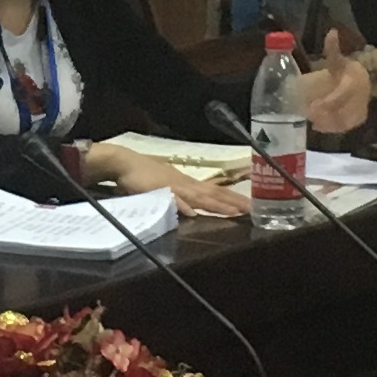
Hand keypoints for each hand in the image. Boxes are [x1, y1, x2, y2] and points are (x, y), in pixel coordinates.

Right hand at [101, 151, 249, 219]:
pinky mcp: (158, 191)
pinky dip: (183, 206)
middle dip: (234, 203)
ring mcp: (173, 187)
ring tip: (234, 212)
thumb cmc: (144, 174)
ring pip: (199, 197)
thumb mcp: (166, 186)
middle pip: (214, 194)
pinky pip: (173, 199)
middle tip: (253, 210)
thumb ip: (180, 198)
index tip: (250, 207)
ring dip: (217, 204)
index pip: (215, 192)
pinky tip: (192, 214)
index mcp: (188, 184)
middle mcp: (185, 184)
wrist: (124, 162)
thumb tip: (194, 210)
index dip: (233, 199)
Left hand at [303, 31, 372, 135]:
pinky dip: (331, 129)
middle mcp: (360, 98)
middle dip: (324, 115)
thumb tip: (331, 31)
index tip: (313, 106)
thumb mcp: (338, 60)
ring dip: (326, 123)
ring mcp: (360, 110)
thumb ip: (333, 48)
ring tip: (311, 119)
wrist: (364, 81)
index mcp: (354, 82)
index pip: (343, 95)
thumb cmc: (347, 70)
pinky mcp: (359, 119)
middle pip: (342, 111)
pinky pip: (345, 127)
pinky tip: (317, 126)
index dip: (328, 103)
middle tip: (308, 113)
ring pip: (343, 122)